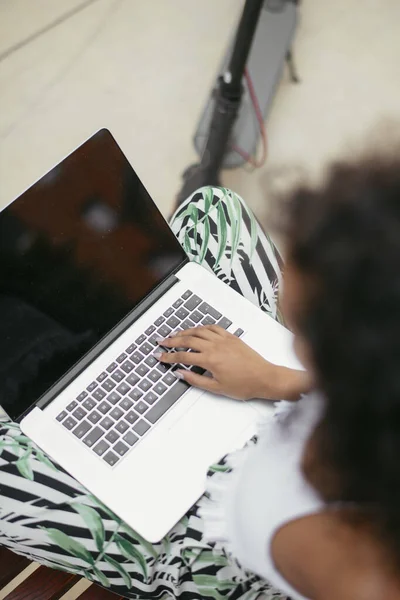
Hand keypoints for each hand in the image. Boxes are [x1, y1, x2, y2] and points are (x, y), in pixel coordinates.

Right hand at [154, 325, 308, 400]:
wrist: (264, 377)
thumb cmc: (244, 385)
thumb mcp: (216, 388)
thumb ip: (196, 380)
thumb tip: (181, 373)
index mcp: (210, 360)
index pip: (183, 356)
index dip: (169, 356)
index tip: (160, 356)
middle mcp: (215, 346)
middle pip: (188, 340)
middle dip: (172, 340)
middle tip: (162, 342)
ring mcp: (224, 340)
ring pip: (199, 331)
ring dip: (185, 331)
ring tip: (176, 334)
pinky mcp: (231, 337)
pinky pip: (213, 328)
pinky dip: (202, 327)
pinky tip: (198, 330)